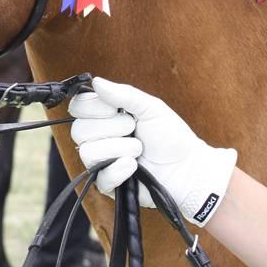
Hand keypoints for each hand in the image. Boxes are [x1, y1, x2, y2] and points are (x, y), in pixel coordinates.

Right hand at [69, 77, 236, 225]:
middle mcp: (99, 138)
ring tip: (139, 150)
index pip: (78, 107)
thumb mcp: (150, 108)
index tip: (115, 109)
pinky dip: (118, 170)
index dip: (92, 107)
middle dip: (111, 127)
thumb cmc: (171, 136)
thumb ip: (123, 94)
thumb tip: (97, 81)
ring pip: (87, 153)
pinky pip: (100, 177)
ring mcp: (102, 162)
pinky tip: (134, 167)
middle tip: (133, 128)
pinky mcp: (108, 185)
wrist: (188, 168)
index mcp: (105, 117)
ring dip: (119, 148)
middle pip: (79, 130)